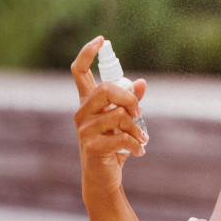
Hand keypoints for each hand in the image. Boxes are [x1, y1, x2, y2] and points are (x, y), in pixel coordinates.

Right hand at [71, 36, 147, 189]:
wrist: (103, 180)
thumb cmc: (112, 148)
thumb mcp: (123, 123)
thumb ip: (130, 103)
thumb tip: (142, 83)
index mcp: (87, 104)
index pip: (79, 72)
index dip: (87, 53)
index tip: (102, 40)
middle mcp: (81, 113)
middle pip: (105, 89)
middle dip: (129, 98)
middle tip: (139, 113)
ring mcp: (84, 130)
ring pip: (118, 115)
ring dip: (136, 128)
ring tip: (141, 139)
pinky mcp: (91, 147)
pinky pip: (121, 137)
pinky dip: (135, 144)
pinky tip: (139, 151)